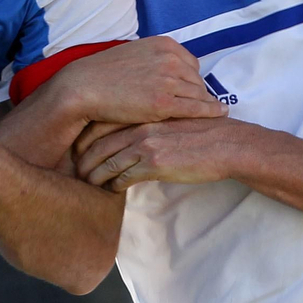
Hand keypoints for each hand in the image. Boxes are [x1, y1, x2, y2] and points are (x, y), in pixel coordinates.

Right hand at [47, 37, 226, 125]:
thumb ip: (156, 59)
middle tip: (200, 107)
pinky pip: (196, 108)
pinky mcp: (164, 103)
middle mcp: (169, 59)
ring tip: (211, 114)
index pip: (191, 64)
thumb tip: (170, 70)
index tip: (190, 92)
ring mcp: (168, 81)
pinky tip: (220, 114)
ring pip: (199, 94)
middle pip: (197, 79)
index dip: (190, 80)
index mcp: (164, 45)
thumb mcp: (135, 54)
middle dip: (197, 93)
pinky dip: (211, 112)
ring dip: (203, 104)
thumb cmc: (105, 74)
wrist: (85, 87)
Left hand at [74, 118, 241, 191]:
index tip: (78, 149)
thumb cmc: (202, 133)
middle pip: (97, 143)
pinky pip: (123, 177)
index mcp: (143, 113)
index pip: (101, 123)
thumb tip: (129, 136)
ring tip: (87, 183)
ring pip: (106, 162)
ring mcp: (146, 144)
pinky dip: (112, 185)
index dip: (85, 138)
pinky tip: (111, 189)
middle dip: (82, 159)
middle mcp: (140, 126)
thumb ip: (148, 124)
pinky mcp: (155, 164)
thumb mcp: (171, 120)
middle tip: (75, 170)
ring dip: (93, 175)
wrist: (227, 145)